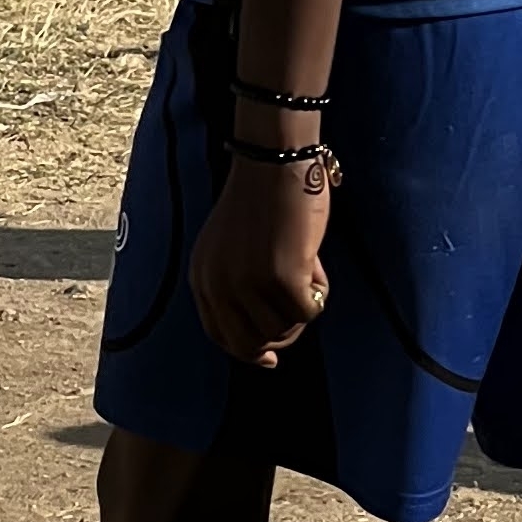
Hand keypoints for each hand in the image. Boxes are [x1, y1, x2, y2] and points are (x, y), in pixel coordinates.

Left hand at [189, 157, 332, 367]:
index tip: (270, 359)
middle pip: (254, 343)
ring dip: (303, 304)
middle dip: (282, 334)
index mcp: (202, 278)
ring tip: (306, 264)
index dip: (248, 351)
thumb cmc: (263, 197)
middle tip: (302, 306)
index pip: (220, 335)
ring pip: (284, 329)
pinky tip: (315, 261)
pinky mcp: (282, 280)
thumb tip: (267, 342)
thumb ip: (238, 287)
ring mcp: (249, 286)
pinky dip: (319, 291)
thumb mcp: (232, 248)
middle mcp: (219, 287)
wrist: (275, 162)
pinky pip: (309, 311)